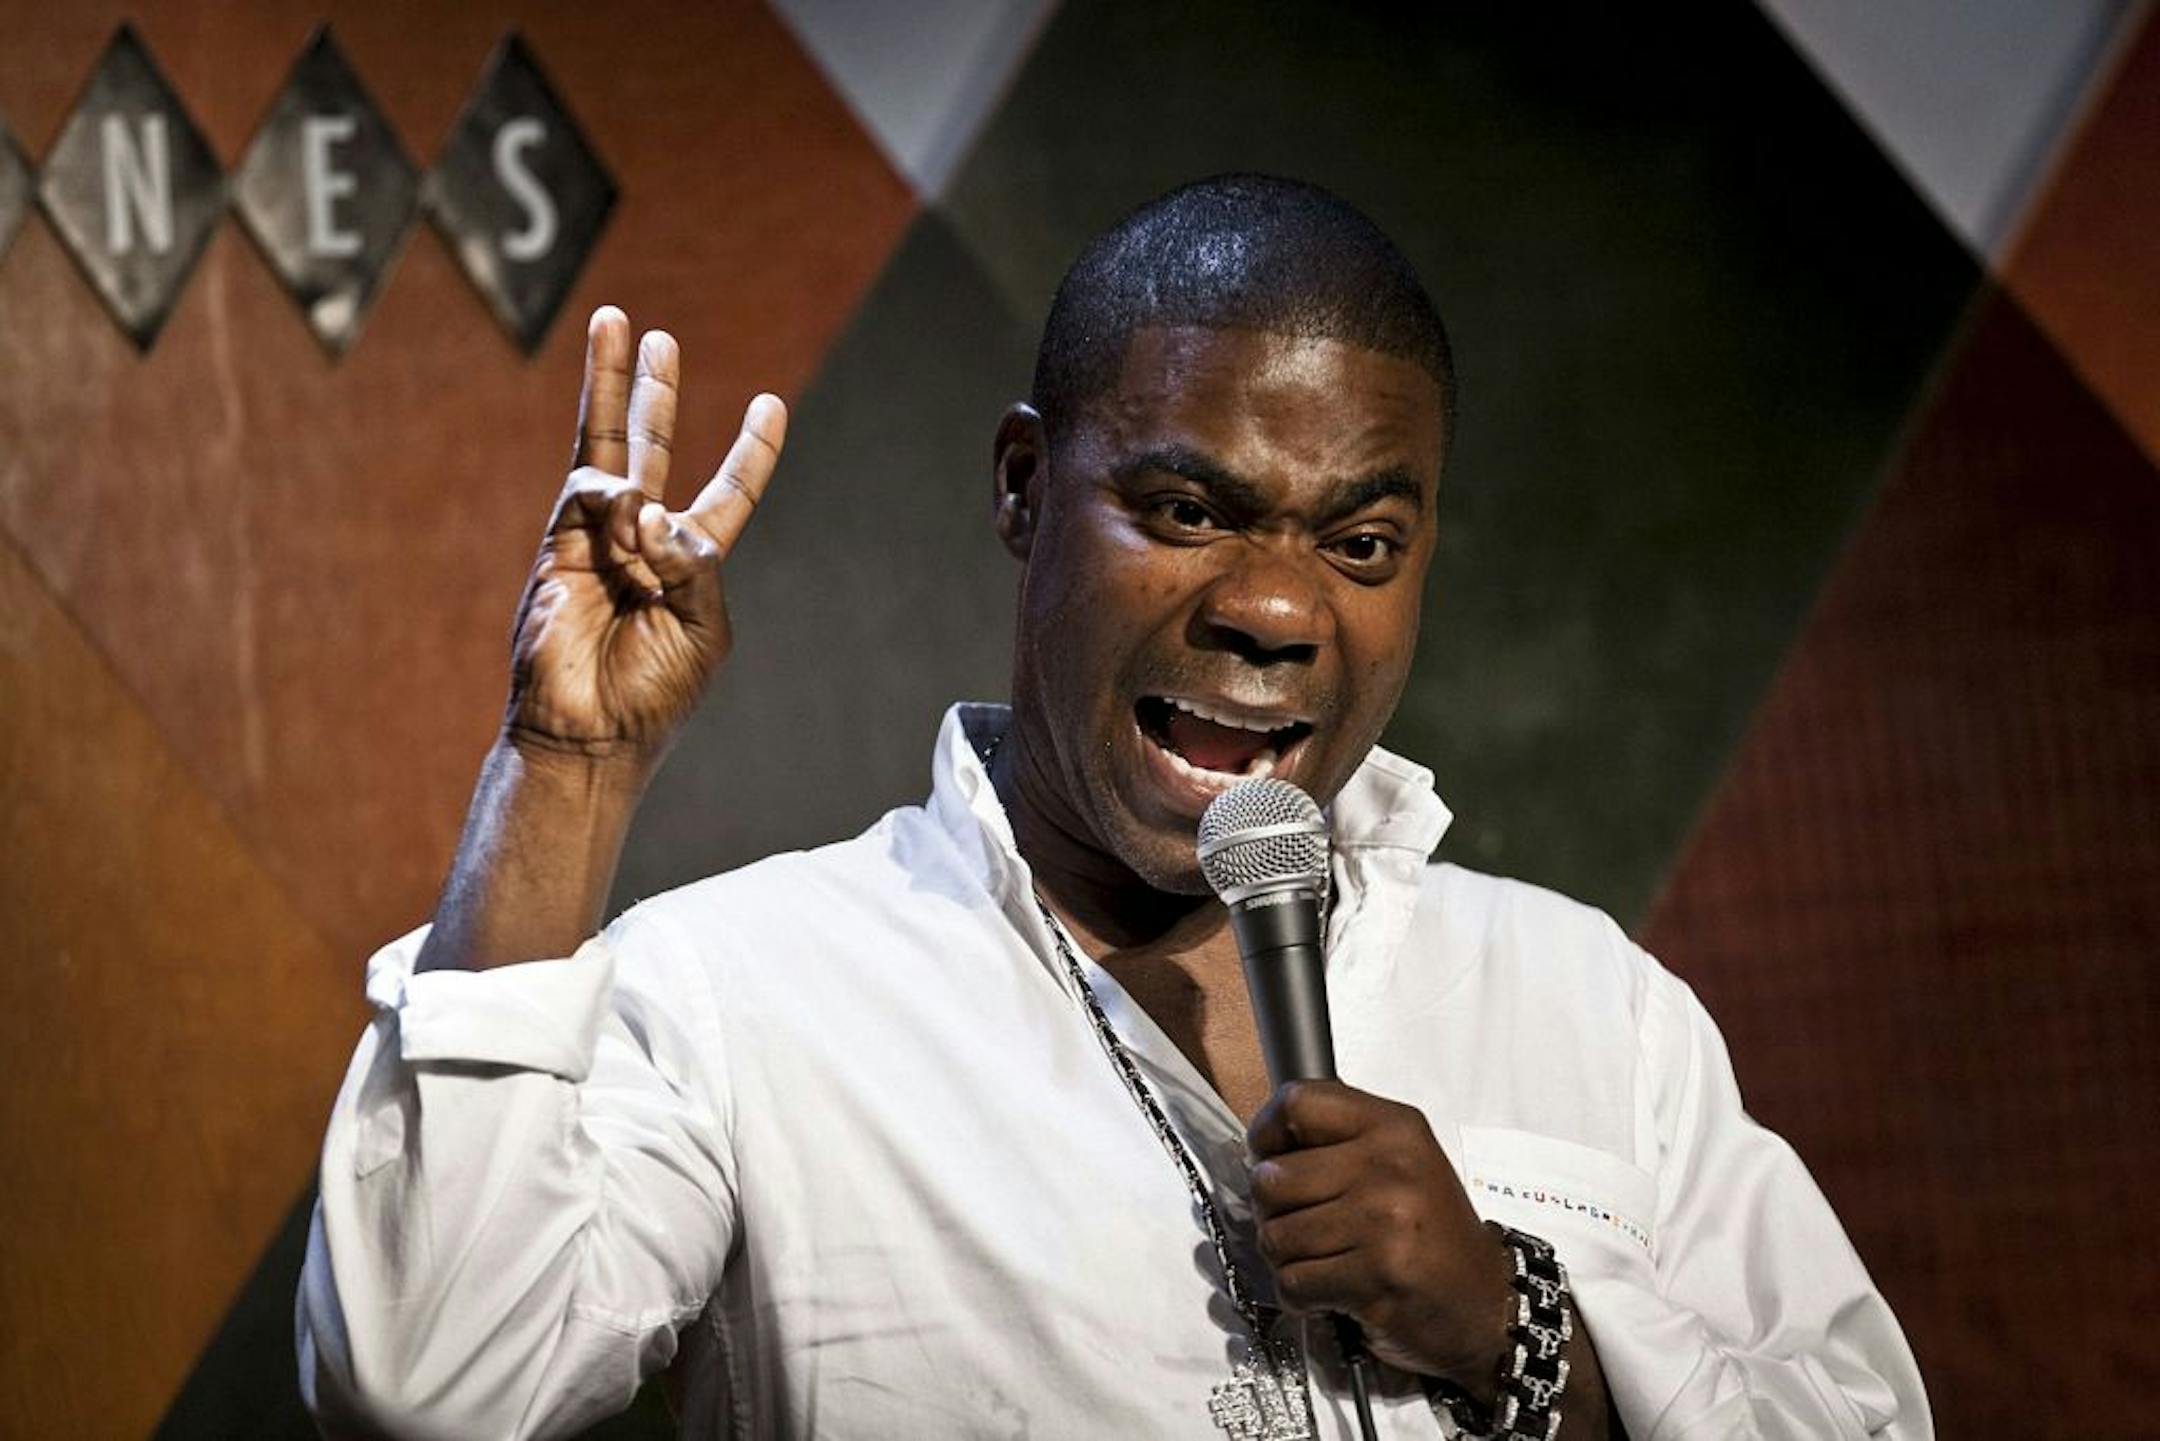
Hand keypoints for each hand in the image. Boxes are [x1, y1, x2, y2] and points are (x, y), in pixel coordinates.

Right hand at [504, 306, 787, 760]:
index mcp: (694, 564)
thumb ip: (695, 562)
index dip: (750, 452)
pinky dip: (616, 499)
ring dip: (613, 385)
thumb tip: (650, 507)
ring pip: (605, 445)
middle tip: (657, 336)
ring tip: (620, 323)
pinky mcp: (559, 544)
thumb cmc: (653, 694)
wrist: (588, 732)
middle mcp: (644, 541)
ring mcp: (597, 538)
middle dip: (650, 390)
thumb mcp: (704, 627)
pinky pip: (591, 491)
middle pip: (651, 446)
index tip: (771, 405)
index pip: (728, 493)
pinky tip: (629, 522)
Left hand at [1248, 1081, 1512, 1393]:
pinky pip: (1293, 1282)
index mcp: (1394, 1127)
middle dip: (1272, 1211)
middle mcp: (1391, 1166)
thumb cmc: (1432, 1233)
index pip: (1298, 1102)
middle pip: (1272, 1177)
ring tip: (1324, 1260)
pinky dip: (1300, 1295)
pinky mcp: (1377, 1276)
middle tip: (1303, 1225)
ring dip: (1288, 1259)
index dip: (1267, 1133)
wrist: (1484, 1303)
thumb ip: (1339, 1142)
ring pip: (1275, 1236)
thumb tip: (1260, 1151)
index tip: (1270, 1158)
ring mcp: (1385, 1222)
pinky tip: (1330, 1291)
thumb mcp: (1401, 1161)